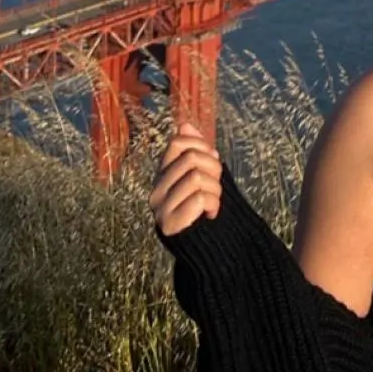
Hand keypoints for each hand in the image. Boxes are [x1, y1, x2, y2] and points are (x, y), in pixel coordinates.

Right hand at [149, 122, 222, 236]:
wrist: (208, 247)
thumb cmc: (206, 207)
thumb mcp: (203, 174)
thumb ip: (194, 151)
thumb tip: (184, 125)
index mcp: (163, 175)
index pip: (177, 142)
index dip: (201, 146)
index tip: (212, 160)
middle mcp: (156, 190)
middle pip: (191, 158)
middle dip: (214, 168)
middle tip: (216, 186)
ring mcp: (159, 208)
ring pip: (195, 177)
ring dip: (215, 189)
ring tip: (214, 202)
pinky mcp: (168, 225)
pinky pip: (198, 199)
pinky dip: (213, 204)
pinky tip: (211, 214)